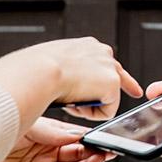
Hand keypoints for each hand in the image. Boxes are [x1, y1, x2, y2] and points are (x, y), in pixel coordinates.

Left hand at [0, 117, 112, 161]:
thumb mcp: (34, 124)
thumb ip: (57, 132)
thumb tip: (79, 134)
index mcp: (45, 140)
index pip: (74, 143)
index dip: (90, 144)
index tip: (104, 141)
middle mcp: (42, 156)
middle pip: (74, 160)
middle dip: (91, 157)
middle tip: (105, 152)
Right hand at [25, 37, 143, 120]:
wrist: (38, 71)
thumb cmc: (33, 69)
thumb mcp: (49, 63)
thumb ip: (61, 69)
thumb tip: (56, 80)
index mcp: (86, 46)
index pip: (105, 61)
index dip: (110, 75)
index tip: (127, 84)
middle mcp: (101, 52)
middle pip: (116, 76)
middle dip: (119, 88)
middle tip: (128, 94)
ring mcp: (109, 67)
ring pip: (106, 97)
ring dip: (89, 105)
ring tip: (68, 99)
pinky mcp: (112, 84)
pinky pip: (106, 112)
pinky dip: (91, 114)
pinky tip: (76, 104)